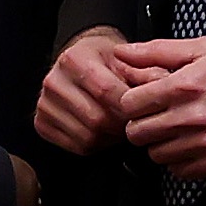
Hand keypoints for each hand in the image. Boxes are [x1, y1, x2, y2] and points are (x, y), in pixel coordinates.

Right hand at [30, 25, 139, 154]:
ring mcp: (44, 105)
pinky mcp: (41, 123)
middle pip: (96, 118)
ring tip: (120, 126)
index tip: (144, 111)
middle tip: (135, 122)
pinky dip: (97, 145)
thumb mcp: (127, 58)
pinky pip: (76, 146)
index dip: (130, 106)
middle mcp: (53, 81)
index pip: (106, 91)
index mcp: (73, 59)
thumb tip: (163, 86)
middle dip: (122, 125)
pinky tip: (104, 132)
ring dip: (111, 138)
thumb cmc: (104, 60)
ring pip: (87, 136)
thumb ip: (146, 72)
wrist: (79, 61)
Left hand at [113, 39, 205, 181]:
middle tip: (158, 118)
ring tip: (180, 130)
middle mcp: (193, 116)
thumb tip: (125, 52)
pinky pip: (180, 171)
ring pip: (156, 155)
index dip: (133, 103)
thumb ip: (159, 51)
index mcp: (186, 86)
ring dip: (162, 144)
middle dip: (143, 125)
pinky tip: (195, 145)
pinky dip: (182, 161)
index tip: (143, 102)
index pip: (129, 105)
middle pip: (137, 133)